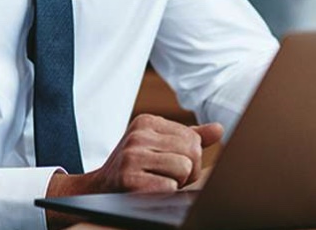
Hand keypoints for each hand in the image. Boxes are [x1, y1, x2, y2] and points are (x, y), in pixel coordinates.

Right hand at [47, 113, 221, 195]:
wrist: (97, 189)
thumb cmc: (135, 168)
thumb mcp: (157, 145)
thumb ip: (189, 137)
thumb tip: (218, 129)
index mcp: (147, 121)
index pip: (193, 138)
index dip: (191, 158)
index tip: (171, 165)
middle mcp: (138, 134)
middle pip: (192, 152)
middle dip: (187, 172)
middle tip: (167, 177)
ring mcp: (132, 155)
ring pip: (184, 169)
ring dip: (176, 183)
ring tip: (157, 182)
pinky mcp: (129, 178)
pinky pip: (169, 187)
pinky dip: (164, 193)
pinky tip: (149, 190)